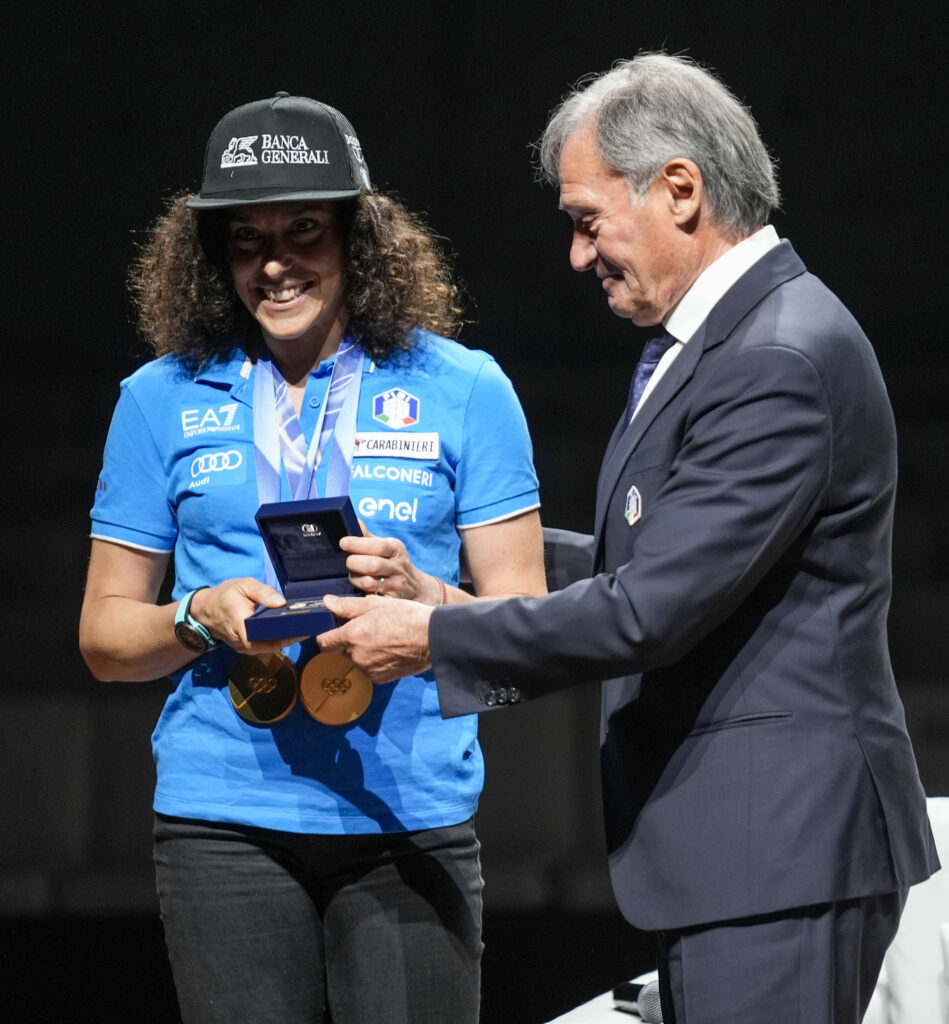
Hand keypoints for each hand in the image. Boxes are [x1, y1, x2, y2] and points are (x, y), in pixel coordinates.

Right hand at [190, 578, 305, 654]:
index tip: (302, 629)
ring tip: (305, 630)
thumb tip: (282, 602)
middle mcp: (241, 641)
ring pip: (268, 648)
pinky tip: (292, 633)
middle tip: (310, 628)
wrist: (206, 610)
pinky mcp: (246, 648)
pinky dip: (278, 641)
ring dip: (286, 641)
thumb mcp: (243, 585)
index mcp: (239, 623)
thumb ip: (262, 592)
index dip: (284, 636)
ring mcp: (243, 647)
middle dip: (290, 638)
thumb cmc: (225, 595)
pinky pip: (264, 647)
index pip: (263, 636)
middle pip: (269, 645)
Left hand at [318, 594, 433, 682]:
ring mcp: (369, 670)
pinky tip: (389, 649)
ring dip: (362, 651)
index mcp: (353, 636)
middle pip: (341, 650)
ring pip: (356, 660)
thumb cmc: (407, 616)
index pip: (324, 642)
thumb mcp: (376, 604)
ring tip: (382, 638)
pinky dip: (374, 661)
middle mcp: (357, 656)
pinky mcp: (381, 679)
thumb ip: (348, 605)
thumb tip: (327, 602)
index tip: (334, 628)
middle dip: (348, 641)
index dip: (327, 634)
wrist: (433, 638)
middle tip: (366, 628)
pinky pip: (370, 669)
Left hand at [340, 525, 442, 603]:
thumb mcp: (387, 546)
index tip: (343, 542)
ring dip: (355, 579)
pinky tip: (356, 593)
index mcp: (395, 549)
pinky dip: (361, 597)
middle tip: (348, 562)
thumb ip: (368, 537)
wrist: (416, 587)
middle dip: (354, 563)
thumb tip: (354, 521)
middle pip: (372, 565)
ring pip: (368, 583)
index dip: (358, 544)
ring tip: (353, 576)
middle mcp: (397, 567)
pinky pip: (371, 600)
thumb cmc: (394, 562)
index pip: (378, 546)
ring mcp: (395, 585)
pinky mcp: (391, 601)